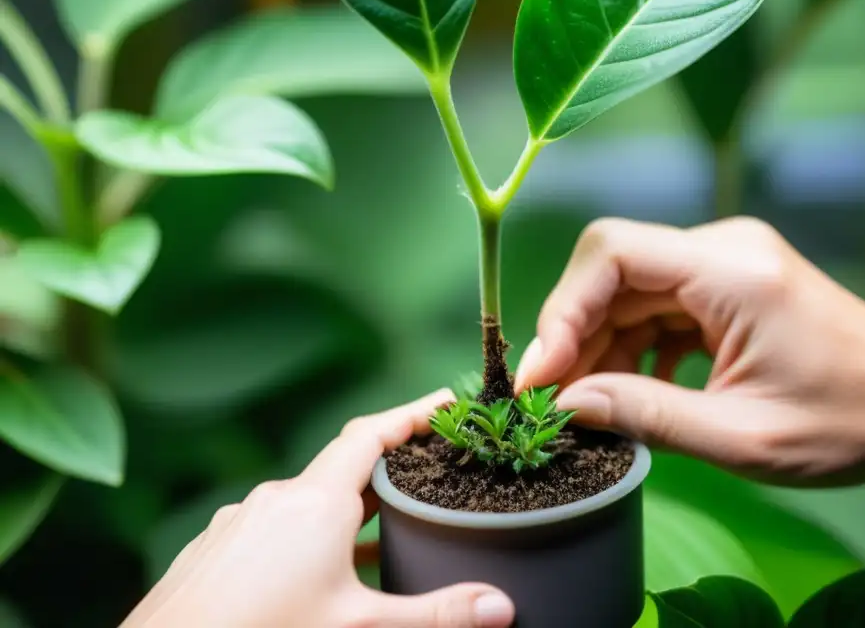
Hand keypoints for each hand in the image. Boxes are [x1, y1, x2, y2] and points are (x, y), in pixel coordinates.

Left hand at [122, 391, 514, 627]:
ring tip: (383, 532)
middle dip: (389, 470)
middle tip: (430, 473)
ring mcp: (240, 522)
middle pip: (344, 467)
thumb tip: (502, 605)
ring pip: (308, 501)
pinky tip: (318, 575)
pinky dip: (308, 536)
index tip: (446, 403)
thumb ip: (435, 614)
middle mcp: (276, 498)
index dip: (412, 413)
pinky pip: (275, 526)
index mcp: (315, 502)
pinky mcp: (217, 549)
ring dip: (348, 510)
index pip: (372, 434)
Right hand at [516, 217, 864, 485]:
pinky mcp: (729, 283)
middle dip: (574, 332)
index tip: (542, 375)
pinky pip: (658, 303)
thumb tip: (569, 403)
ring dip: (600, 344)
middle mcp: (724, 248)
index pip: (614, 253)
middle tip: (553, 399)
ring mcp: (727, 261)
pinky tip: (632, 390)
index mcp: (731, 271)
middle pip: (614, 269)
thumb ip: (648, 414)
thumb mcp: (742, 436)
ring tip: (590, 404)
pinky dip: (633, 344)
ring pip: (630, 288)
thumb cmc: (850, 421)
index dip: (563, 308)